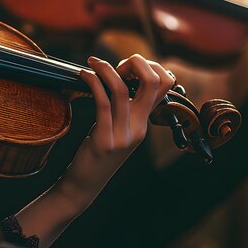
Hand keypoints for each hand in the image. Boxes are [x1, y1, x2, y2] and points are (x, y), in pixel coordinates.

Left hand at [62, 53, 174, 208]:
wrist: (84, 186)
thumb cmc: (95, 153)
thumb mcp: (116, 129)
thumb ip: (123, 108)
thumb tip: (116, 78)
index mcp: (145, 122)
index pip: (164, 84)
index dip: (148, 66)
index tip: (124, 66)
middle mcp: (140, 128)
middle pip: (153, 82)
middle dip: (136, 61)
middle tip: (114, 62)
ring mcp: (124, 136)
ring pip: (122, 90)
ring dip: (106, 69)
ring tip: (92, 62)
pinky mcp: (105, 141)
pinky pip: (102, 103)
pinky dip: (93, 83)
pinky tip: (84, 75)